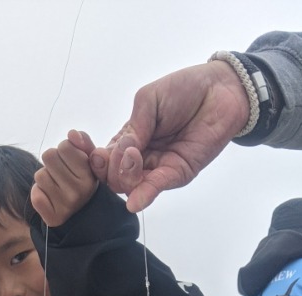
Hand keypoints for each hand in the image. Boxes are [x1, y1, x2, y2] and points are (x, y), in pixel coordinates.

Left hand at [31, 130, 99, 226]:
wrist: (81, 214)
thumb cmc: (82, 179)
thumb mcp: (89, 159)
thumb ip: (83, 141)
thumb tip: (72, 134)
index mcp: (89, 176)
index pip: (65, 145)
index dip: (65, 151)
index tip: (71, 162)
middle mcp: (79, 192)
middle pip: (49, 156)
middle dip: (53, 162)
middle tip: (62, 175)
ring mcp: (65, 206)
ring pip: (40, 175)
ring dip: (46, 178)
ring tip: (57, 186)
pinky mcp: (52, 217)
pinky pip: (35, 194)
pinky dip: (39, 193)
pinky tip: (50, 198)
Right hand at [89, 61, 250, 212]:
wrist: (219, 91)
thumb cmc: (184, 90)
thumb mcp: (149, 100)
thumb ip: (133, 127)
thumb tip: (120, 152)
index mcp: (128, 138)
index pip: (103, 156)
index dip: (91, 155)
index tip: (81, 145)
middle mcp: (140, 157)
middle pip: (113, 176)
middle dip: (111, 168)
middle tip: (124, 151)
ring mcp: (157, 167)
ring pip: (131, 185)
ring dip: (126, 176)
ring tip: (133, 156)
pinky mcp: (177, 174)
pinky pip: (155, 188)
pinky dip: (143, 195)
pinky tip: (133, 200)